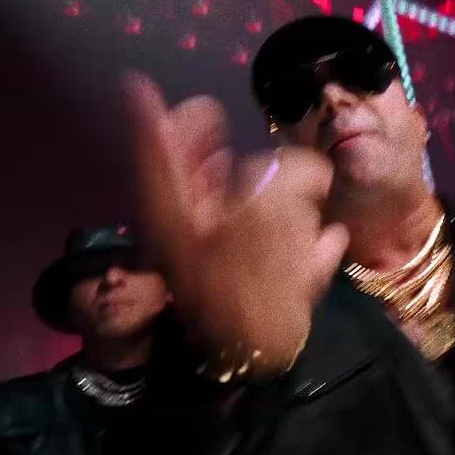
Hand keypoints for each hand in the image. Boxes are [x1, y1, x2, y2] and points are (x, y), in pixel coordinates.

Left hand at [125, 73, 348, 375]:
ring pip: (220, 219)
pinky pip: (260, 256)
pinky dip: (280, 235)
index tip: (137, 85)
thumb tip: (299, 171)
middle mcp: (189, 247)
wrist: (257, 369)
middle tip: (204, 112)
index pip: (159, 164)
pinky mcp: (247, 298)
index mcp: (179, 225)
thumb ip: (279, 184)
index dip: (152, 124)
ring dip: (238, 188)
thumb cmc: (250, 294)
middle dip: (197, 150)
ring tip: (262, 164)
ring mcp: (215, 274)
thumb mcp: (261, 223)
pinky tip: (318, 234)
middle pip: (188, 190)